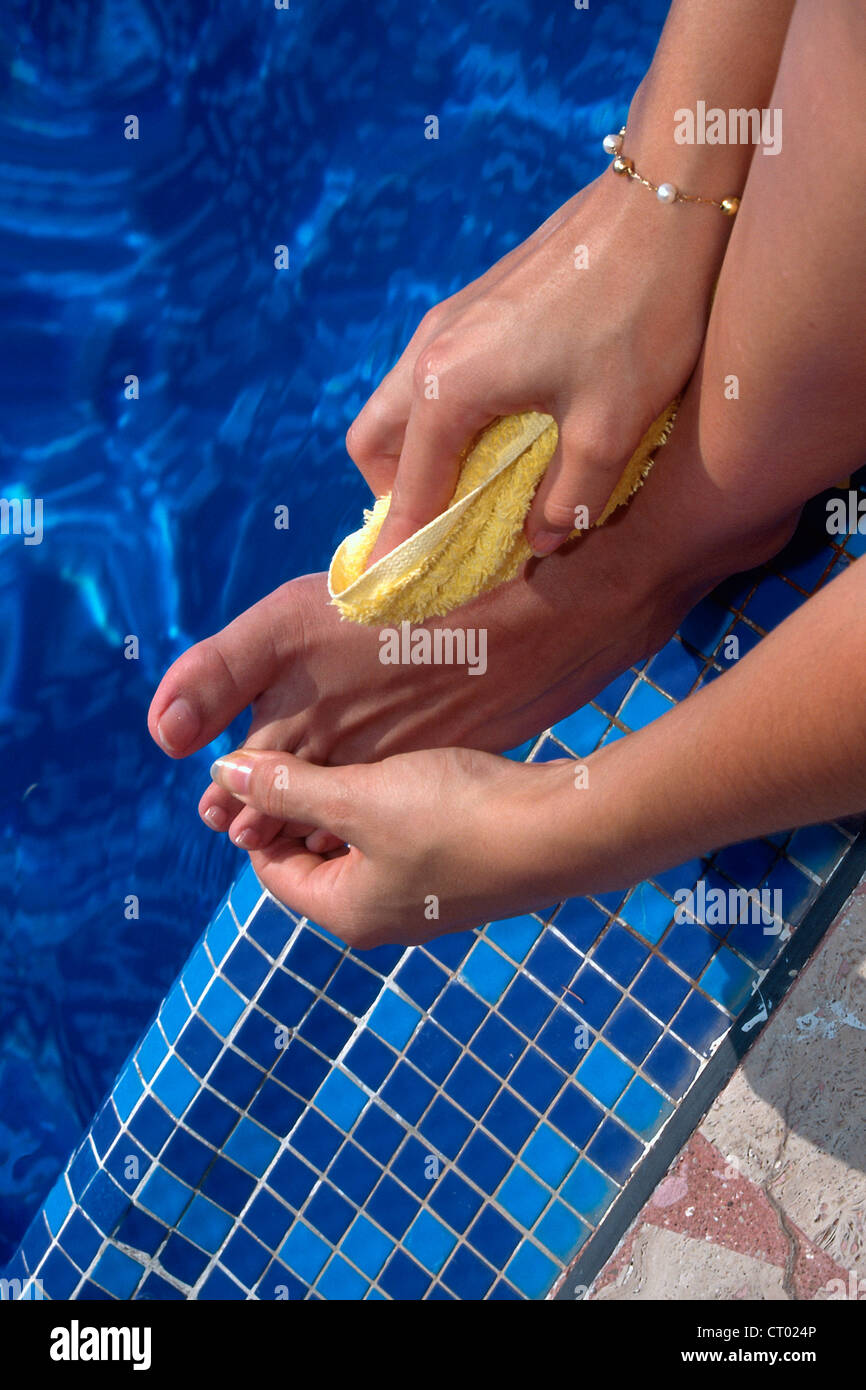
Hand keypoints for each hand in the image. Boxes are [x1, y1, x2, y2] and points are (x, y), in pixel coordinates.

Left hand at [209, 745, 573, 946]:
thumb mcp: (358, 797)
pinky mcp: (466, 875)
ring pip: (366, 846)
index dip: (259, 815)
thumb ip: (288, 788)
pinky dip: (396, 805)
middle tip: (304, 749)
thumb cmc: (455, 817)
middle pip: (317, 860)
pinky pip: (409, 840)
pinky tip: (410, 763)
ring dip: (353, 801)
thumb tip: (223, 774)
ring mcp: (429, 902)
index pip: (271, 868)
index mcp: (346, 912)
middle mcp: (384, 919)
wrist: (564, 830)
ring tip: (354, 748)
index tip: (262, 765)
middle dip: (306, 806)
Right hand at [348, 167, 732, 561]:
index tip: (404, 584)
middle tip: (446, 528)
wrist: (664, 197)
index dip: (406, 544)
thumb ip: (567, 500)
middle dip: (397, 494)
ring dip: (419, 454)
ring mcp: (449, 319)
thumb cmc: (640, 314)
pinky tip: (501, 433)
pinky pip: (431, 377)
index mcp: (449, 387)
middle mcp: (431, 351)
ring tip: (474, 489)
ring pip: (399, 404)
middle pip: (375, 442)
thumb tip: (537, 540)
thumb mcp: (610, 429)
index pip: (407, 489)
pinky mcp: (475, 303)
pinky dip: (442, 420)